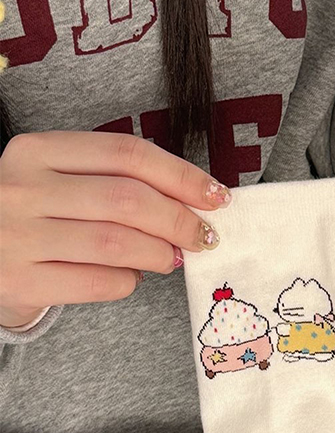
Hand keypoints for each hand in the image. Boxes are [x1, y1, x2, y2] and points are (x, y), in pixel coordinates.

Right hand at [0, 131, 230, 327]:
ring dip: (159, 253)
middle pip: (127, 199)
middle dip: (180, 220)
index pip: (127, 154)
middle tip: (202, 237)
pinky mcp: (19, 281)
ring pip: (117, 243)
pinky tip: (131, 275)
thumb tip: (198, 201)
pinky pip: (99, 282)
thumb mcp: (62, 180)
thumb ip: (118, 181)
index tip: (216, 197)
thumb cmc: (37, 214)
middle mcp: (21, 188)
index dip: (182, 176)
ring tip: (169, 257)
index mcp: (37, 150)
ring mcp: (15, 236)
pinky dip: (129, 281)